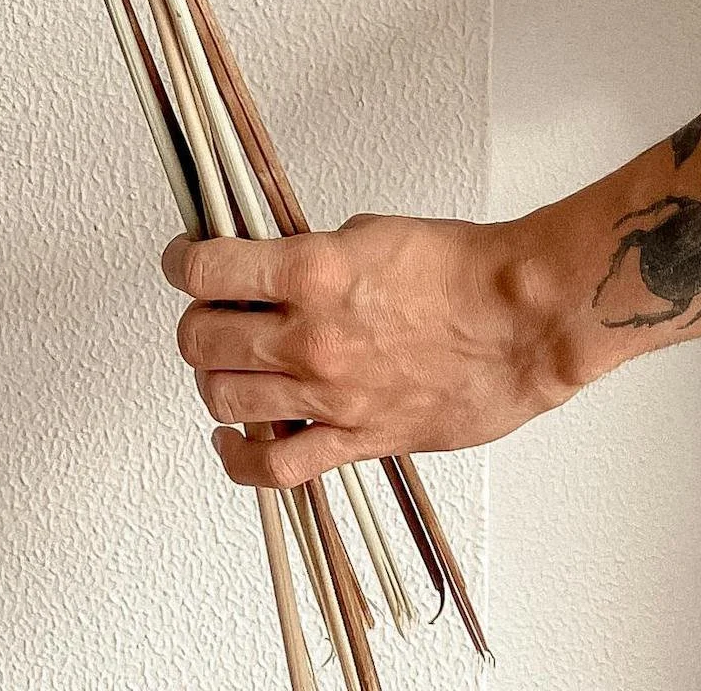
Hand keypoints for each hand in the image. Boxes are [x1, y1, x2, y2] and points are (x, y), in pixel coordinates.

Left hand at [163, 209, 593, 485]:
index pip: (205, 269)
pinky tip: (231, 440)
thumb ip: (308, 256)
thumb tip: (269, 268)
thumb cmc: (459, 269)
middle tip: (207, 314)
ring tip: (224, 367)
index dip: (180, 262)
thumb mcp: (365, 232)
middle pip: (202, 340)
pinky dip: (240, 459)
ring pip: (225, 399)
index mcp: (311, 270)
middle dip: (195, 324)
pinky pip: (278, 469)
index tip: (181, 261)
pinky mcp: (358, 439)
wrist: (520, 321)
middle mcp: (310, 336)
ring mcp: (331, 394)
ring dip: (213, 381)